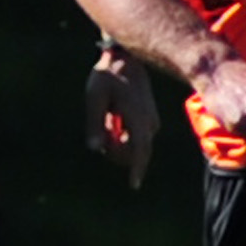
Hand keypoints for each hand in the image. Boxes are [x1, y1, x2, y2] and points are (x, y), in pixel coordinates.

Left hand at [85, 51, 157, 189]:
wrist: (126, 59)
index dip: (137, 169)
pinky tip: (114, 119)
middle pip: (137, 152)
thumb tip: (94, 148)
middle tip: (102, 132)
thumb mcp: (94, 98)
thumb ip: (95, 123)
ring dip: (120, 143)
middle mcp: (148, 121)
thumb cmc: (108, 76)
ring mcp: (151, 119)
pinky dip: (125, 135)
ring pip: (137, 144)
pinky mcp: (150, 117)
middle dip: (118, 152)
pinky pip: (138, 136)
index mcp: (137, 117)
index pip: (141, 150)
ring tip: (107, 120)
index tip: (133, 186)